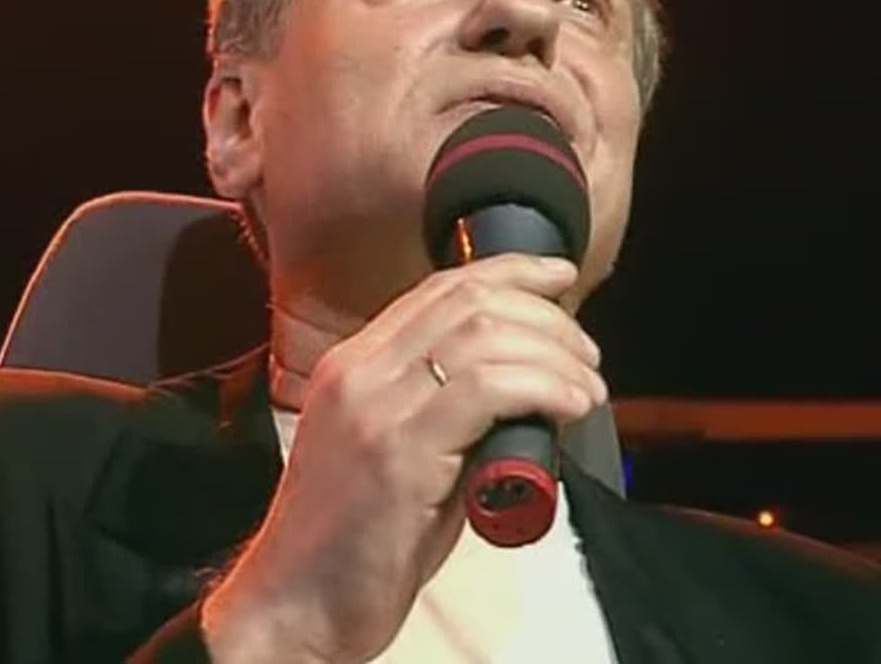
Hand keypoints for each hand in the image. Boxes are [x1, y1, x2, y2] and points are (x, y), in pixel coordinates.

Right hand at [200, 252, 605, 663]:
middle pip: (469, 301)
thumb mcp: (400, 453)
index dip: (509, 272)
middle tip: (586, 354)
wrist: (293, 607)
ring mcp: (373, 406)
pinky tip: (569, 405)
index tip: (558, 277)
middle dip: (546, 316)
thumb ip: (448, 411)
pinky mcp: (396, 451)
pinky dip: (544, 386)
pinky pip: (488, 388)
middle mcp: (358, 371)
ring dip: (555, 353)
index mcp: (354, 365)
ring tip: (587, 387)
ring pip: (484, 335)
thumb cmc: (353, 543)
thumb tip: (526, 389)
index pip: (440, 288)